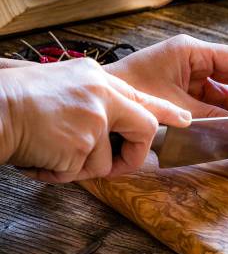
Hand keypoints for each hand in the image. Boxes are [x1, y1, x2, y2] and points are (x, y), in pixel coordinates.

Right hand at [0, 58, 190, 181]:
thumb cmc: (11, 96)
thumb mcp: (58, 82)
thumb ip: (89, 98)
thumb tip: (104, 120)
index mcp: (97, 79)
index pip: (142, 98)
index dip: (166, 111)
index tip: (184, 119)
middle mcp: (103, 97)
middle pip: (144, 129)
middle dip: (134, 154)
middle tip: (115, 161)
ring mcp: (96, 121)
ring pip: (103, 163)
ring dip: (76, 166)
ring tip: (48, 149)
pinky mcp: (83, 146)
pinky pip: (79, 174)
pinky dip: (57, 173)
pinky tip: (39, 157)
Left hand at [104, 34, 227, 117]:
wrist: (97, 108)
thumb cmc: (131, 98)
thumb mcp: (179, 110)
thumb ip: (216, 119)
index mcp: (191, 52)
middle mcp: (191, 60)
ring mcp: (184, 76)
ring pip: (223, 91)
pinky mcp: (178, 92)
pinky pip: (209, 102)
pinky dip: (223, 115)